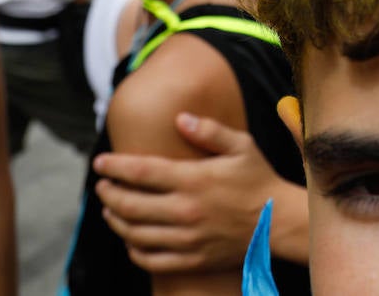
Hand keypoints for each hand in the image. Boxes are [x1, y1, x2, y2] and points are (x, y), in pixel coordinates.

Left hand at [93, 112, 301, 271]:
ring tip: (110, 210)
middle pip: (130, 204)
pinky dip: (134, 251)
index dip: (114, 166)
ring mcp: (186, 238)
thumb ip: (209, 130)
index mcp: (193, 180)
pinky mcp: (191, 259)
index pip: (140, 171)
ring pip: (134, 234)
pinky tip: (131, 240)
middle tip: (102, 186)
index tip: (100, 162)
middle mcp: (185, 210)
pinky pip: (151, 260)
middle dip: (108, 194)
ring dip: (116, 221)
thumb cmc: (259, 180)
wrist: (279, 221)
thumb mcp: (241, 146)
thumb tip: (179, 118)